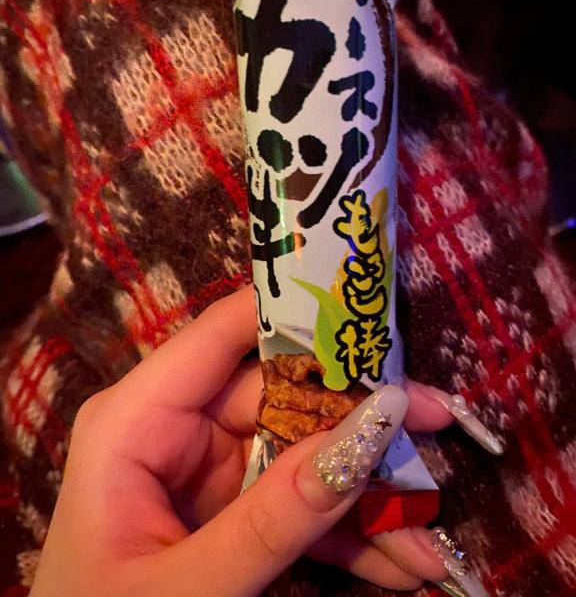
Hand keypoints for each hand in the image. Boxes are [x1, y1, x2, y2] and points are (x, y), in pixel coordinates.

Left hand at [31, 286, 451, 596]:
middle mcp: (174, 427)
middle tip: (434, 422)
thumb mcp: (187, 585)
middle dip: (359, 421)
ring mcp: (207, 469)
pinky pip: (298, 505)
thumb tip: (368, 435)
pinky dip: (347, 534)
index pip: (222, 334)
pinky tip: (402, 562)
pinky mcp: (229, 508)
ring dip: (366, 494)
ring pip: (303, 455)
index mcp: (136, 420)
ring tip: (431, 529)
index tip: (370, 304)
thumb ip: (274, 518)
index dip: (294, 308)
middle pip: (281, 395)